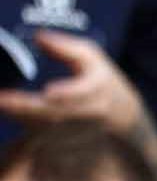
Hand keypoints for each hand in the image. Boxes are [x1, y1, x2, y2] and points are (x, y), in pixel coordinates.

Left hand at [0, 31, 147, 133]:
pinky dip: (25, 132)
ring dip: (22, 118)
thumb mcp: (92, 57)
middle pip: (57, 113)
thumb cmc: (102, 81)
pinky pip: (43, 140)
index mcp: (98, 88)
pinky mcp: (67, 143)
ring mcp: (79, 131)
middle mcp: (90, 113)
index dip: (67, 93)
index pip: (83, 92)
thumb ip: (65, 47)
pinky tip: (11, 115)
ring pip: (48, 129)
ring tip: (2, 103)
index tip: (48, 91)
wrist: (121, 115)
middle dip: (27, 107)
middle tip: (2, 99)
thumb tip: (39, 37)